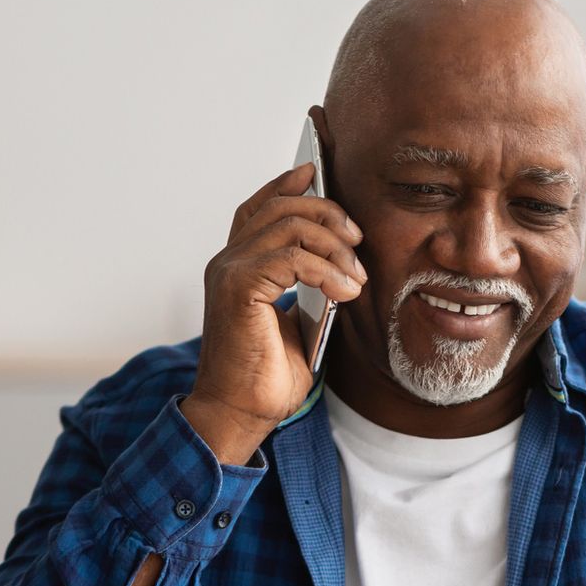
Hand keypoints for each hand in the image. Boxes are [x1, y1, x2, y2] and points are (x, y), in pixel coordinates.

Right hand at [186, 162, 367, 462]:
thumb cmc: (266, 376)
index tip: (316, 171)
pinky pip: (292, 257)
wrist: (242, 413)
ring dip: (334, 245)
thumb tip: (340, 262)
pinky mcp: (238, 287)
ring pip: (290, 226)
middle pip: (280, 207)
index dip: (286, 185)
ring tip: (357, 277)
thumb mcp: (298, 321)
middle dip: (327, 214)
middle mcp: (227, 262)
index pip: (259, 207)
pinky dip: (327, 271)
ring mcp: (230, 271)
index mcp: (238, 266)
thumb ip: (308, 286)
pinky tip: (346, 292)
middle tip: (357, 240)